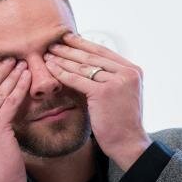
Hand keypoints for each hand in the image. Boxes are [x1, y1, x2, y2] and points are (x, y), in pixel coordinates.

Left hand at [44, 33, 150, 170]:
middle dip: (70, 49)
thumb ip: (113, 78)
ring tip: (48, 54)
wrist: (128, 143)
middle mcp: (127, 72)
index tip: (69, 38)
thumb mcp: (123, 93)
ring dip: (63, 58)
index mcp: (133, 70)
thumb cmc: (122, 122)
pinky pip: (77, 79)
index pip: (104, 52)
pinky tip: (50, 67)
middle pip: (92, 56)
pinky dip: (62, 73)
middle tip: (54, 42)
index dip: (84, 44)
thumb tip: (92, 64)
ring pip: (84, 67)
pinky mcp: (104, 93)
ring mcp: (116, 82)